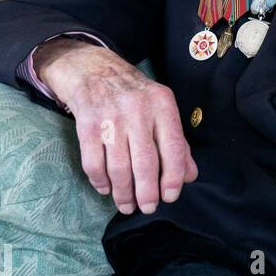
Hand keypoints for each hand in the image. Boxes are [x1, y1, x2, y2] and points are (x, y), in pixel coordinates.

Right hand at [35, 37, 197, 214]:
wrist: (92, 68)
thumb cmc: (133, 94)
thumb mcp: (161, 109)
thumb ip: (177, 142)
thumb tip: (189, 176)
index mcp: (162, 105)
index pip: (173, 147)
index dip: (173, 177)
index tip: (171, 196)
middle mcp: (138, 110)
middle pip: (145, 162)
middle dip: (147, 192)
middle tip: (148, 208)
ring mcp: (110, 117)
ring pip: (119, 167)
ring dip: (123, 192)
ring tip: (127, 205)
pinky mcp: (85, 124)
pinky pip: (93, 162)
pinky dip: (100, 181)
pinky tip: (106, 189)